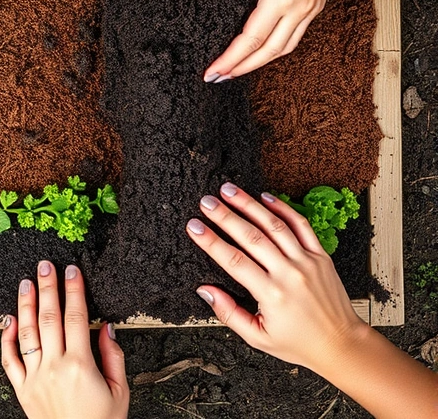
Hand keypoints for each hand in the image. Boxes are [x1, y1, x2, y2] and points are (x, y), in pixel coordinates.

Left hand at [1, 261, 128, 418]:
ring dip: (26, 305)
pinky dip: (7, 338)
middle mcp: (54, 367)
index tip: (72, 271)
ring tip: (26, 283)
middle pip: (49, 317)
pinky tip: (10, 320)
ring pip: (27, 333)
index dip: (74, 290)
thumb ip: (113, 355)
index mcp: (81, 365)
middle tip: (45, 266)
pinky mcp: (22, 389)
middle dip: (48, 288)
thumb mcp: (120, 390)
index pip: (75, 317)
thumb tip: (105, 325)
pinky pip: (9, 359)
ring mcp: (35, 377)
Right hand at [185, 183, 367, 371]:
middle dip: (225, 216)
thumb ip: (228, 312)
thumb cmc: (298, 342)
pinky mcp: (321, 256)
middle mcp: (289, 274)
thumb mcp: (257, 337)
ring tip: (229, 190)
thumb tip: (204, 290)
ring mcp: (307, 262)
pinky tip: (265, 197)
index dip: (210, 241)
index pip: (234, 260)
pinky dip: (283, 208)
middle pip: (252, 237)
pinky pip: (302, 226)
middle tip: (206, 202)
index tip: (194, 226)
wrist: (341, 344)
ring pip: (275, 225)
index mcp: (271, 295)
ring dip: (250, 205)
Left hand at [190, 0, 361, 80]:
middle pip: (268, 52)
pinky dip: (277, 48)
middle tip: (219, 78)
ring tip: (238, 68)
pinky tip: (264, 47)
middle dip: (242, 68)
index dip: (229, 59)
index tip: (212, 72)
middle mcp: (299, 9)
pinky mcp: (317, 3)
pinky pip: (296, 35)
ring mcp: (311, 8)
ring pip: (284, 47)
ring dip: (260, 62)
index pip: (250, 40)